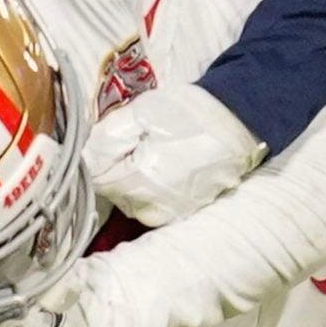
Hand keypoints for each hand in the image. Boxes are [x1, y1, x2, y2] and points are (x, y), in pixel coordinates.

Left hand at [87, 84, 266, 226]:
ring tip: (152, 152)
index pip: (97, 178)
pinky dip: (154, 188)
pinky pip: (157, 204)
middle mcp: (153, 208)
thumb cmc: (188, 113)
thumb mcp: (139, 114)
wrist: (239, 120)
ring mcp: (172, 213)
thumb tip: (85, 155)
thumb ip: (105, 138)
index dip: (100, 156)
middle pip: (114, 193)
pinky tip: (167, 165)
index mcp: (138, 184)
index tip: (115, 138)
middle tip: (135, 141)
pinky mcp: (187, 210)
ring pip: (134, 202)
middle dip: (117, 169)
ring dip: (134, 181)